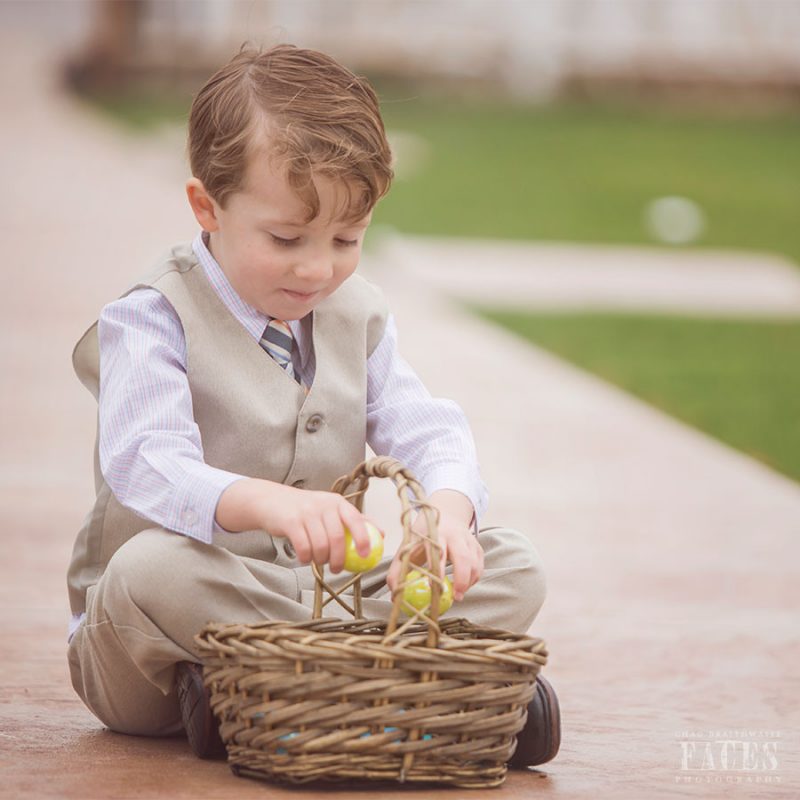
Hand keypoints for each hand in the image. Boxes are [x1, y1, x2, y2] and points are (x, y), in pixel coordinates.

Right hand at [215, 478, 380, 572]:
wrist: (271, 501)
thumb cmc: (306, 509)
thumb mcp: (330, 509)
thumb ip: (354, 520)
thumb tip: (382, 535)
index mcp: (337, 502)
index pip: (356, 519)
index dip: (363, 538)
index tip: (364, 555)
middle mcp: (324, 505)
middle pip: (338, 538)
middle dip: (339, 559)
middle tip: (336, 569)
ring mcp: (306, 512)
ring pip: (320, 545)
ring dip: (320, 560)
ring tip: (318, 562)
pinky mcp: (291, 522)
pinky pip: (303, 547)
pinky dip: (305, 558)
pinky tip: (303, 558)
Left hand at [386, 490, 482, 602]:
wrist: (445, 513)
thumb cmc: (423, 535)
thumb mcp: (408, 546)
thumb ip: (398, 570)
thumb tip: (394, 596)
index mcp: (436, 533)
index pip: (438, 551)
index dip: (437, 570)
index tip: (434, 588)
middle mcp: (454, 535)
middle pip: (463, 557)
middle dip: (461, 579)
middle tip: (456, 597)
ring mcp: (468, 539)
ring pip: (475, 562)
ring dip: (469, 581)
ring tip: (458, 594)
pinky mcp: (477, 546)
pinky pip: (480, 565)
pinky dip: (474, 578)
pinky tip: (464, 585)